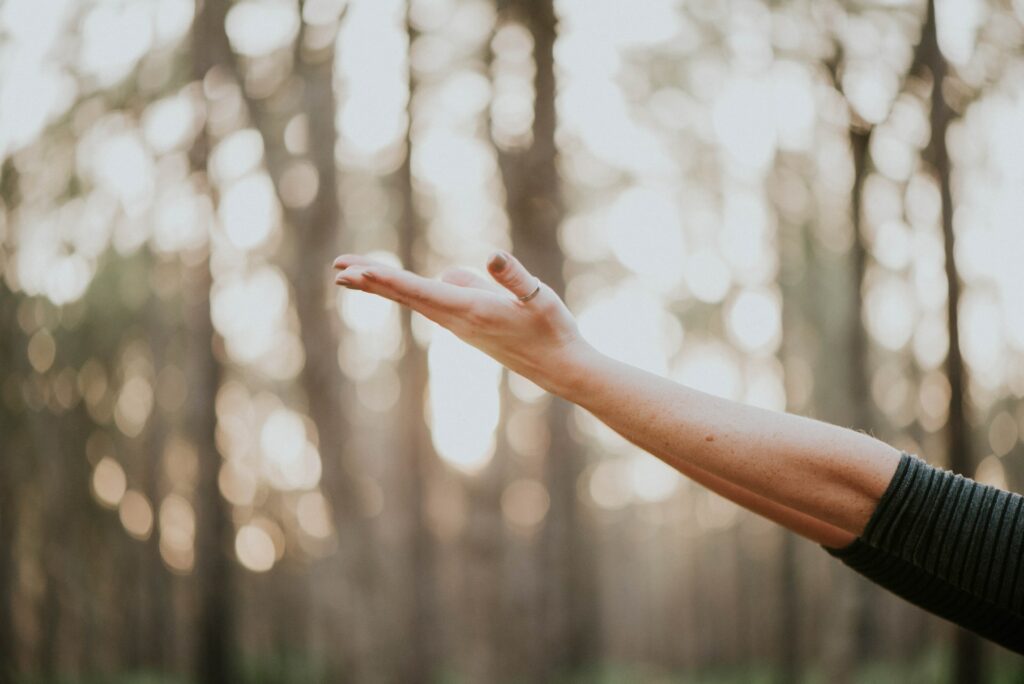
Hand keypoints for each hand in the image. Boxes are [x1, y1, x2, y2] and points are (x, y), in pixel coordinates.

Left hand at [332, 250, 593, 394]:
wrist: (562, 368)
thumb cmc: (554, 330)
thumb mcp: (539, 298)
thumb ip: (514, 278)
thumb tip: (491, 256)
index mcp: (471, 310)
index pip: (419, 291)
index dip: (386, 279)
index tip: (356, 272)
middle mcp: (458, 320)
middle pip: (406, 296)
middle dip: (371, 281)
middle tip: (337, 270)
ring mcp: (460, 326)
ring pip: (415, 299)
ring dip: (383, 286)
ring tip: (353, 274)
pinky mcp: (468, 326)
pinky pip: (429, 303)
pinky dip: (406, 292)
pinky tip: (401, 285)